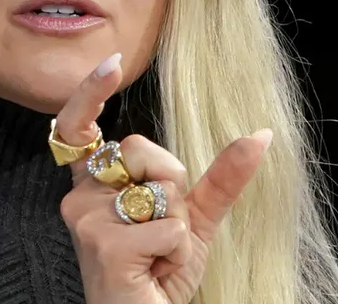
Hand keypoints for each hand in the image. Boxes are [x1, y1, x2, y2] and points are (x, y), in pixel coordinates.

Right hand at [56, 53, 272, 303]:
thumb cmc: (160, 274)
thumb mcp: (195, 219)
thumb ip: (221, 176)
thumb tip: (261, 133)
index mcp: (92, 185)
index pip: (77, 127)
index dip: (90, 92)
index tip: (111, 64)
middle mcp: (78, 197)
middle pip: (141, 148)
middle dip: (172, 183)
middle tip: (162, 228)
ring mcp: (85, 219)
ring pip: (161, 190)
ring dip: (179, 227)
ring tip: (158, 255)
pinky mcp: (103, 244)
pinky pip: (168, 226)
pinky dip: (178, 251)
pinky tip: (155, 271)